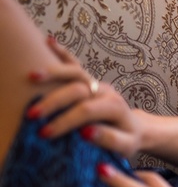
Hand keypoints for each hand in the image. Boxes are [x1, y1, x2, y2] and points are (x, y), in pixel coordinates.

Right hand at [27, 37, 143, 157]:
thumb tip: (86, 132)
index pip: (87, 110)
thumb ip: (110, 139)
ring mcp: (97, 83)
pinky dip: (62, 53)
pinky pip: (76, 64)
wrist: (135, 128)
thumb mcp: (126, 145)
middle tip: (32, 114)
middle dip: (54, 101)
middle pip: (78, 89)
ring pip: (75, 73)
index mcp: (115, 107)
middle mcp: (105, 91)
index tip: (46, 132)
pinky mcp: (90, 81)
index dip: (66, 121)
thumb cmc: (128, 139)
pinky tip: (48, 41)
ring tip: (32, 76)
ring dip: (53, 73)